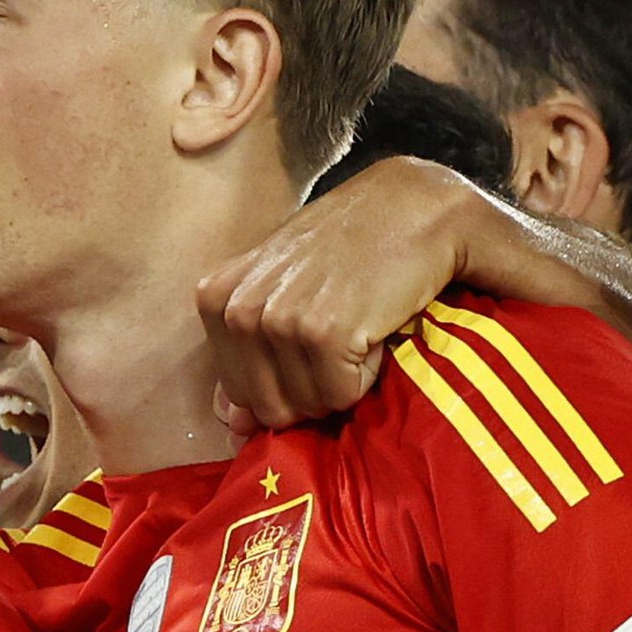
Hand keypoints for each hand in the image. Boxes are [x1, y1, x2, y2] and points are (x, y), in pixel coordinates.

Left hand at [197, 156, 515, 430]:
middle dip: (313, 388)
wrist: (416, 204)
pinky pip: (342, 396)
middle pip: (270, 407)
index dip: (287, 382)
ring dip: (345, 377)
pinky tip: (376, 321)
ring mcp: (277, 320)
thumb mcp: (285, 291)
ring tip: (359, 320)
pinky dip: (370, 372)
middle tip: (342, 333)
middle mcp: (237, 309)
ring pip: (309, 405)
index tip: (316, 340)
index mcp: (216, 299)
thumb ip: (249, 357)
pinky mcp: (322, 331)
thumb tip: (231, 426)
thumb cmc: (353, 248)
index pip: (239, 394)